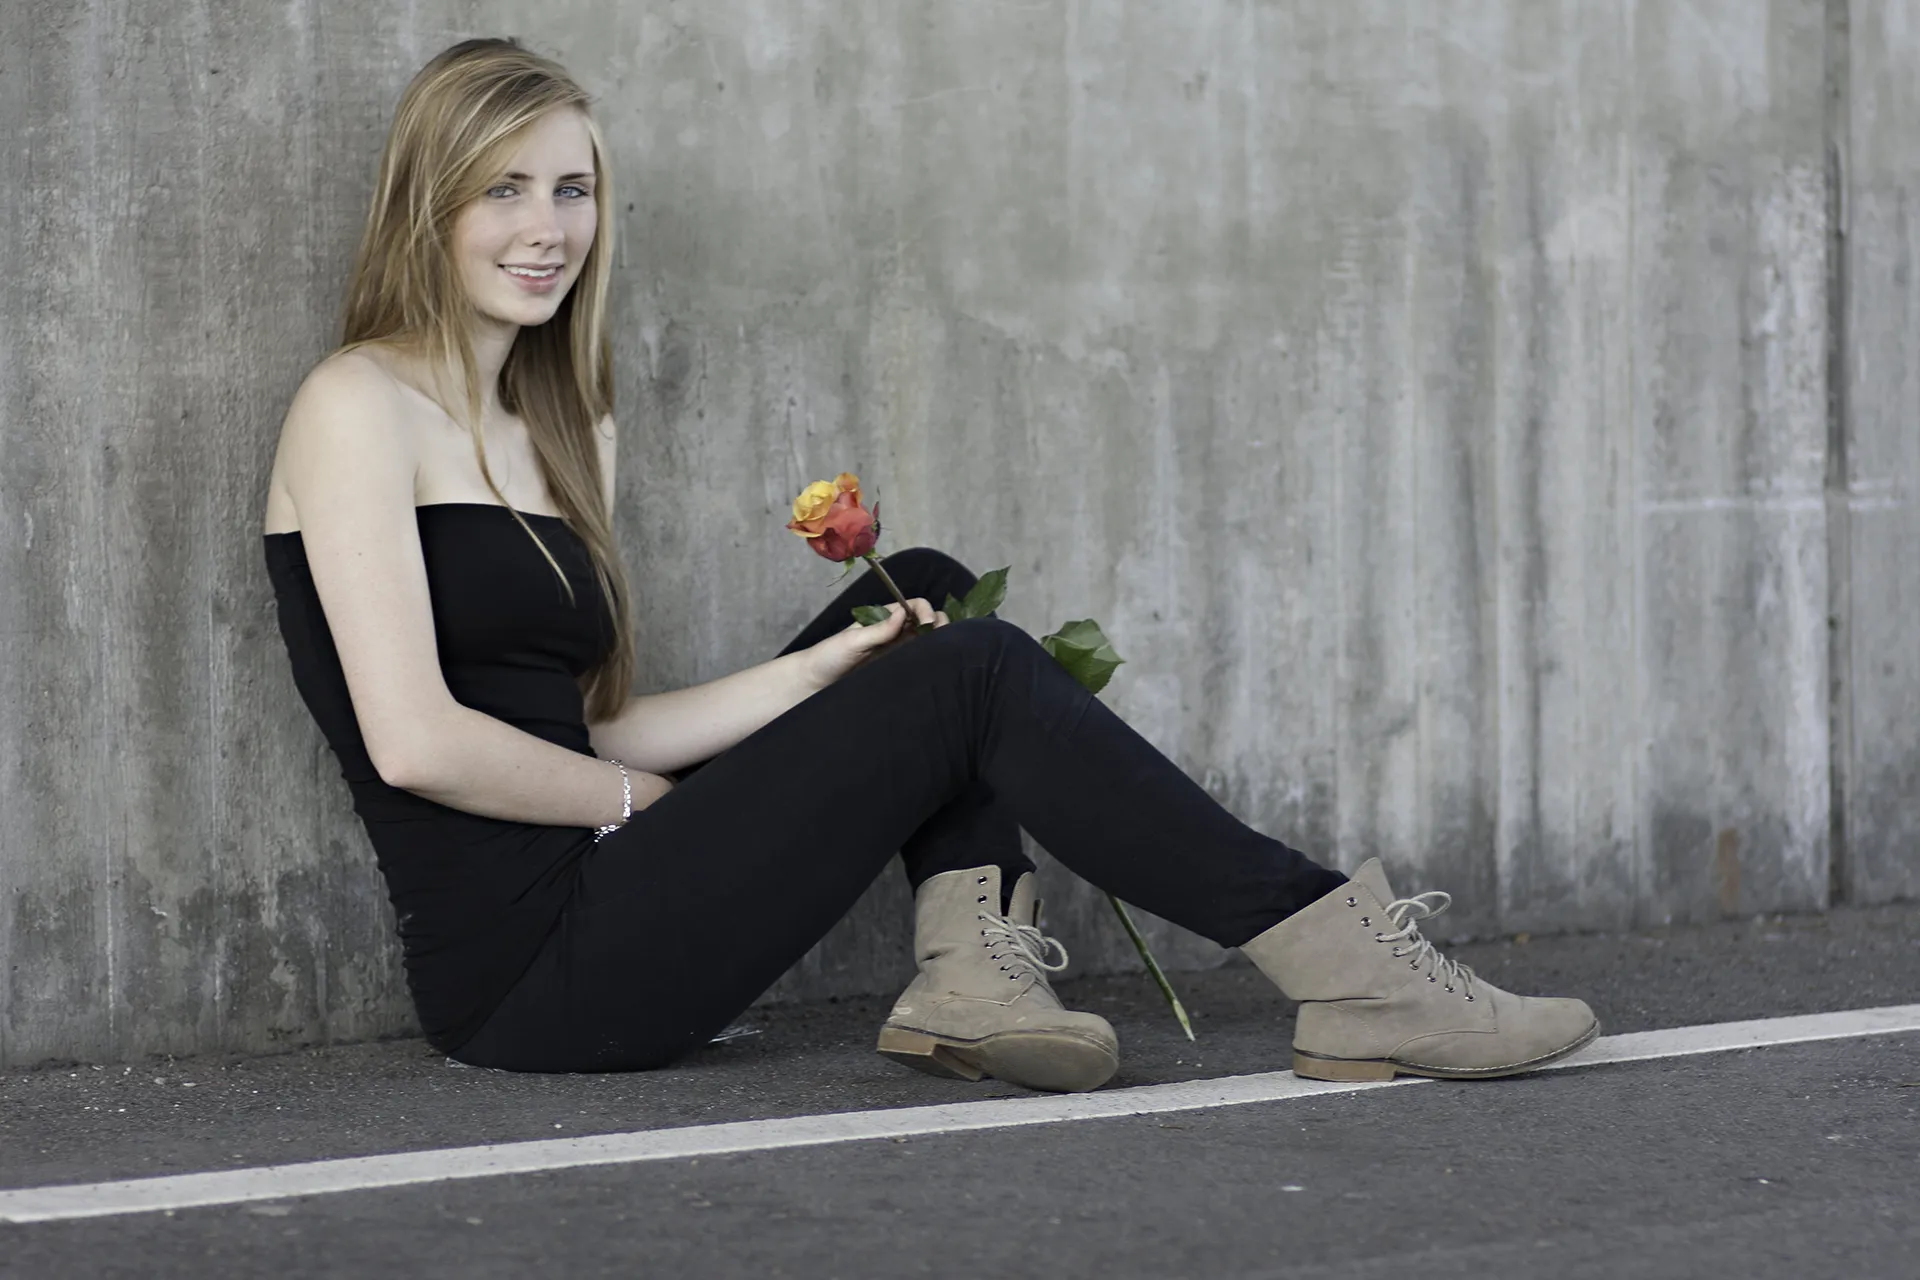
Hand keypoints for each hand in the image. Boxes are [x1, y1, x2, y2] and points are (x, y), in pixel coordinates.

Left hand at [803, 598, 948, 688]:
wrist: (813, 685)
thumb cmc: (828, 657)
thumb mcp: (853, 640)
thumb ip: (878, 629)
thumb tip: (903, 614)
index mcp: (883, 619)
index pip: (914, 607)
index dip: (925, 611)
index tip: (929, 624)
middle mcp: (894, 634)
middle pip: (925, 623)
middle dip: (939, 624)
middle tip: (943, 637)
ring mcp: (896, 653)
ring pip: (926, 642)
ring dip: (938, 642)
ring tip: (945, 651)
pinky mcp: (895, 671)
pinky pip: (918, 662)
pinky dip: (930, 660)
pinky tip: (936, 666)